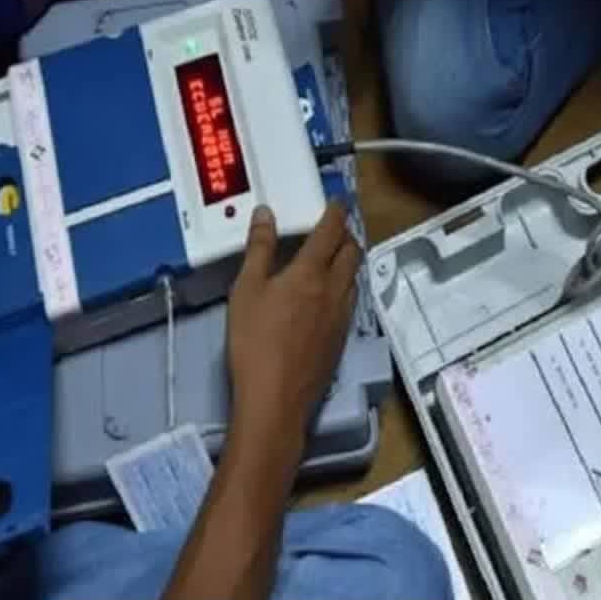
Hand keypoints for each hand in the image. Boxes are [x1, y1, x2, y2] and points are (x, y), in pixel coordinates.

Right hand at [226, 202, 360, 436]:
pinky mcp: (342, 338)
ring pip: (354, 277)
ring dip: (347, 261)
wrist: (276, 397)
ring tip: (332, 256)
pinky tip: (328, 294)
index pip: (331, 232)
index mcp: (311, 273)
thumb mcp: (246, 290)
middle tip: (333, 228)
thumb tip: (266, 215)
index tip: (336, 203)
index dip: (335, 213)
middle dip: (346, 235)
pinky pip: (350, 300)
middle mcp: (335, 290)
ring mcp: (342, 316)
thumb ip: (259, 249)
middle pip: (352, 253)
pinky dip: (344, 285)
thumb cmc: (254, 341)